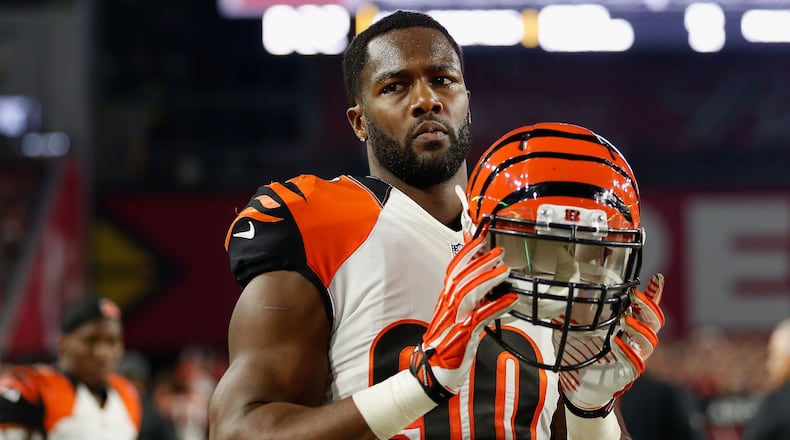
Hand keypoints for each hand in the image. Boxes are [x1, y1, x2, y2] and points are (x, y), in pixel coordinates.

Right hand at [410, 236, 518, 402]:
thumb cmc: (447, 345)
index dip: (467, 253)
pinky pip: (480, 316)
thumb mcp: (457, 317)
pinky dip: (496, 306)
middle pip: (461, 277)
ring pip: (468, 292)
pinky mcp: (463, 335)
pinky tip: (510, 299)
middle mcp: (447, 306)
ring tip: (505, 271)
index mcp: (445, 299)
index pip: (454, 270)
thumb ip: (471, 302)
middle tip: (499, 253)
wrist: (433, 371)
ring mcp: (454, 319)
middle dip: (481, 262)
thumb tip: (490, 287)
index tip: (481, 240)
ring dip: (488, 279)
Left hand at [557, 273, 664, 416]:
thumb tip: (569, 279)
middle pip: (654, 321)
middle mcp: (634, 340)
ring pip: (650, 341)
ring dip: (640, 328)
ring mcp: (633, 356)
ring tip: (626, 319)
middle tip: (636, 296)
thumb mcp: (575, 323)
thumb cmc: (578, 350)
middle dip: (648, 307)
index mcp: (625, 325)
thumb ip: (576, 304)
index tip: (656, 277)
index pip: (645, 307)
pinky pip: (636, 362)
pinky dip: (628, 351)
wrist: (574, 383)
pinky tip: (617, 342)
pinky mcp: (628, 373)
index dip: (654, 293)